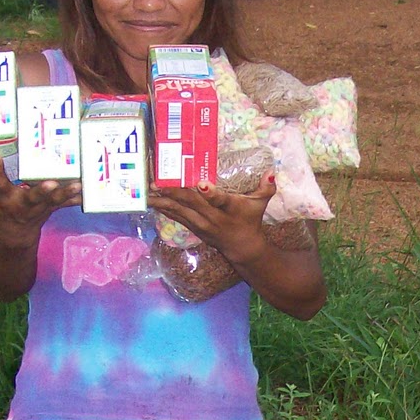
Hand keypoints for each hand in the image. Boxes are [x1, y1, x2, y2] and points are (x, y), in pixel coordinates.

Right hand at [0, 156, 80, 250]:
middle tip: (50, 184)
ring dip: (66, 193)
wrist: (14, 234)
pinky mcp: (51, 207)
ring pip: (55, 200)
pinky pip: (66, 203)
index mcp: (5, 199)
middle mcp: (24, 203)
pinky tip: (89, 191)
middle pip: (33, 197)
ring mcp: (40, 207)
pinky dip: (77, 198)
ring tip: (77, 185)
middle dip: (42, 191)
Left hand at [148, 173, 276, 267]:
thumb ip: (266, 188)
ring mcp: (200, 224)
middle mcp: (212, 217)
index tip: (202, 184)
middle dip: (174, 192)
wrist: (242, 248)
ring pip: (179, 210)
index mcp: (229, 209)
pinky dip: (163, 207)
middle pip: (191, 203)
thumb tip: (271, 171)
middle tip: (157, 180)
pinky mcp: (193, 227)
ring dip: (162, 200)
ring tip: (148, 190)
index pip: (220, 200)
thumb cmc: (250, 220)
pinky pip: (176, 216)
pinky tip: (151, 200)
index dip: (211, 193)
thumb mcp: (260, 205)